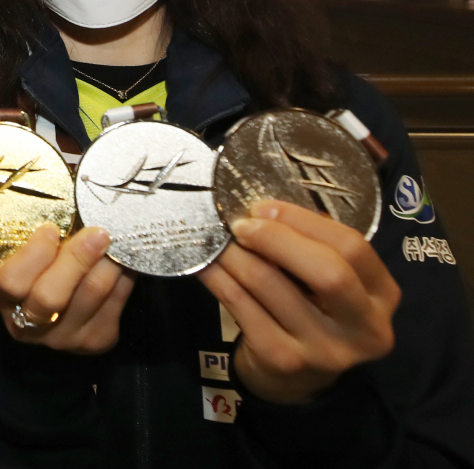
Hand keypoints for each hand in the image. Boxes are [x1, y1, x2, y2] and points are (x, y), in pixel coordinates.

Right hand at [0, 224, 133, 353]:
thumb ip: (38, 239)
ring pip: (91, 293)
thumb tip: (71, 210)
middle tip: (97, 232)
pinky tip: (121, 260)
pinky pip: (115, 301)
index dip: (33, 254)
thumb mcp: (24, 253)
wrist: (58, 308)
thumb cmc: (38, 267)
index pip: (12, 282)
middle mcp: (27, 325)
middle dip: (78, 258)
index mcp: (2, 298)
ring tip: (114, 240)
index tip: (50, 228)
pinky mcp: (95, 340)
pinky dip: (123, 276)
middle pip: (51, 296)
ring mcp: (62, 337)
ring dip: (108, 262)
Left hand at [200, 200, 399, 404]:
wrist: (295, 380)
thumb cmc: (313, 311)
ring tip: (217, 240)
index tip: (264, 207)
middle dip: (275, 238)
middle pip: (326, 271)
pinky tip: (205, 264)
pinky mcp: (282, 359)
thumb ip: (311, 248)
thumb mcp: (329, 282)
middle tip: (240, 225)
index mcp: (382, 295)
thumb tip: (263, 210)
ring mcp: (324, 349)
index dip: (303, 220)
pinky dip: (217, 277)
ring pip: (270, 284)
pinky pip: (240, 304)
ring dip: (235, 254)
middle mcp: (364, 327)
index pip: (353, 247)